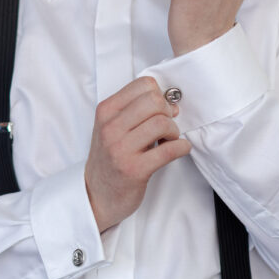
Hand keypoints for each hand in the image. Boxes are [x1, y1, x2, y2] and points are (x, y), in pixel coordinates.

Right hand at [84, 77, 191, 231]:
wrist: (96, 194)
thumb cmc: (110, 158)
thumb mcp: (112, 127)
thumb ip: (134, 110)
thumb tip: (170, 100)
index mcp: (106, 111)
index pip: (143, 84)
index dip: (159, 95)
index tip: (162, 109)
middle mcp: (110, 128)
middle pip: (154, 101)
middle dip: (168, 112)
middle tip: (167, 125)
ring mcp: (121, 149)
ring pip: (162, 123)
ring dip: (174, 131)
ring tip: (169, 139)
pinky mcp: (134, 170)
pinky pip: (169, 151)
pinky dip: (181, 147)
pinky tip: (179, 149)